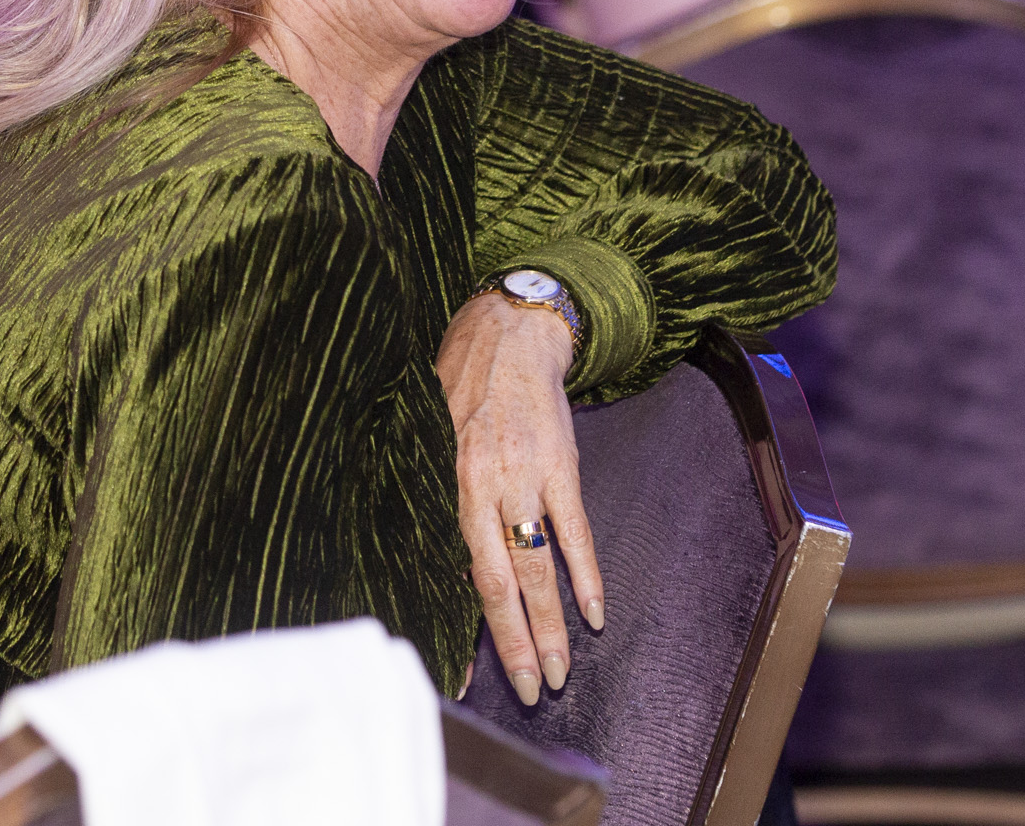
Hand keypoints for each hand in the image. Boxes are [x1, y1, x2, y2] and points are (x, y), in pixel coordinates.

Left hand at [436, 294, 600, 706]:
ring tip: (562, 670)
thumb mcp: (430, 438)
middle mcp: (484, 486)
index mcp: (449, 486)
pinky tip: (595, 613)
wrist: (507, 333)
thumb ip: (438, 493)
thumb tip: (436, 553)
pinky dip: (587, 574)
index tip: (472, 674)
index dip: (471, 624)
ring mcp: (526, 477)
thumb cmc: (457, 386)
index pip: (462, 571)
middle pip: (502, 581)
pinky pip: (576, 530)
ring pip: (540, 565)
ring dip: (554, 624)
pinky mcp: (560, 464)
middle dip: (518, 642)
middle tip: (532, 690)